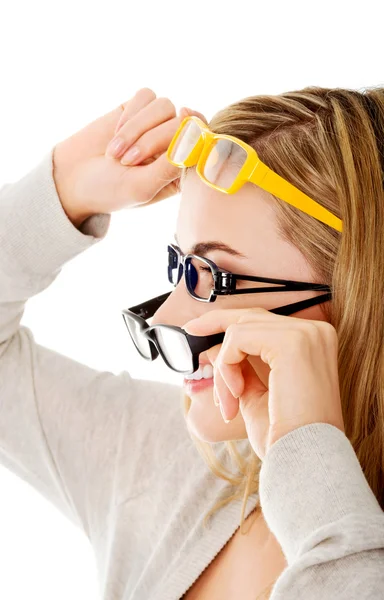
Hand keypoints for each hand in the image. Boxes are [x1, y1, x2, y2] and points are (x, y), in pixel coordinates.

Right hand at [53, 87, 206, 226]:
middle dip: (151, 140)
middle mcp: (175, 145)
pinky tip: (116, 134)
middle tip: (126, 161)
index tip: (182, 141)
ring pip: (165, 106)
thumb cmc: (110, 190)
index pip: (205, 144)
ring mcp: (158, 125)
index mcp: (183, 170)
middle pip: (182, 123)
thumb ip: (172, 163)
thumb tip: (197, 132)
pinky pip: (146, 96)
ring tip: (116, 152)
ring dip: (137, 128)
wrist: (73, 178)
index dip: (196, 137)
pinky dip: (130, 114)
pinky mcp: (139, 109)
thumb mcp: (143, 186)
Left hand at [183, 307, 344, 459]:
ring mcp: (306, 334)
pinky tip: (235, 394)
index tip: (197, 328)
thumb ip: (243, 366)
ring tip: (229, 402)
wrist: (304, 461)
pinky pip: (237, 338)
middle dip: (214, 325)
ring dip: (223, 368)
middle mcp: (315, 332)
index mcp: (314, 342)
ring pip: (239, 330)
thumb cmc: (285, 436)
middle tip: (190, 332)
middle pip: (250, 316)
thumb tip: (217, 348)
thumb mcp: (258, 393)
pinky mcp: (292, 342)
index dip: (227, 322)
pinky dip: (226, 366)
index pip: (263, 322)